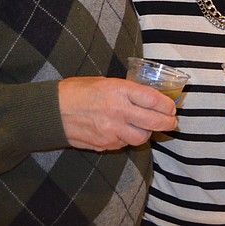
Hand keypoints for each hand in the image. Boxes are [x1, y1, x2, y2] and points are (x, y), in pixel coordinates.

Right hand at [59, 77, 176, 151]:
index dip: (167, 105)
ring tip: (146, 126)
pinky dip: (128, 139)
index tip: (172, 107)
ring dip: (147, 133)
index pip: (153, 100)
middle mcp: (118, 111)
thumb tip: (150, 99)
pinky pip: (124, 144)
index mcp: (119, 90)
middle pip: (154, 122)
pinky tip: (125, 131)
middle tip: (172, 122)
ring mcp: (111, 130)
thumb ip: (128, 91)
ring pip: (141, 137)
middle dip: (168, 123)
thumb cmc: (78, 91)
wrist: (52, 111)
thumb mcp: (106, 81)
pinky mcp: (103, 144)